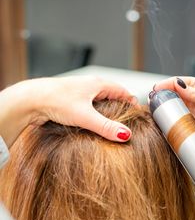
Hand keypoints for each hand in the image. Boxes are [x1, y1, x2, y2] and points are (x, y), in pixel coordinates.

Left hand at [0, 76, 135, 147]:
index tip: (138, 112)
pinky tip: (91, 125)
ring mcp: (78, 93)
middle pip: (111, 95)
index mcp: (97, 84)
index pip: (122, 90)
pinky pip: (87, 107)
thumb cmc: (55, 100)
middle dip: (120, 107)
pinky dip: (93, 115)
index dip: (131, 101)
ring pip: (98, 101)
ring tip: (111, 125)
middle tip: (127, 120)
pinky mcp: (69, 101)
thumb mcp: (85, 116)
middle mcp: (89, 86)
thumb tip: (125, 135)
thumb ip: (106, 127)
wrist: (30, 100)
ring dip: (105, 111)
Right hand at [154, 76, 194, 158]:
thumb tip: (179, 84)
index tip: (157, 88)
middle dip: (159, 94)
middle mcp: (187, 96)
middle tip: (152, 98)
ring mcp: (183, 109)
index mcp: (194, 86)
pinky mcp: (181, 121)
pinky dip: (163, 117)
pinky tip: (158, 117)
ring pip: (167, 104)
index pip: (176, 81)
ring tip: (153, 107)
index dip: (165, 84)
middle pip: (168, 92)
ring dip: (159, 105)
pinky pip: (169, 117)